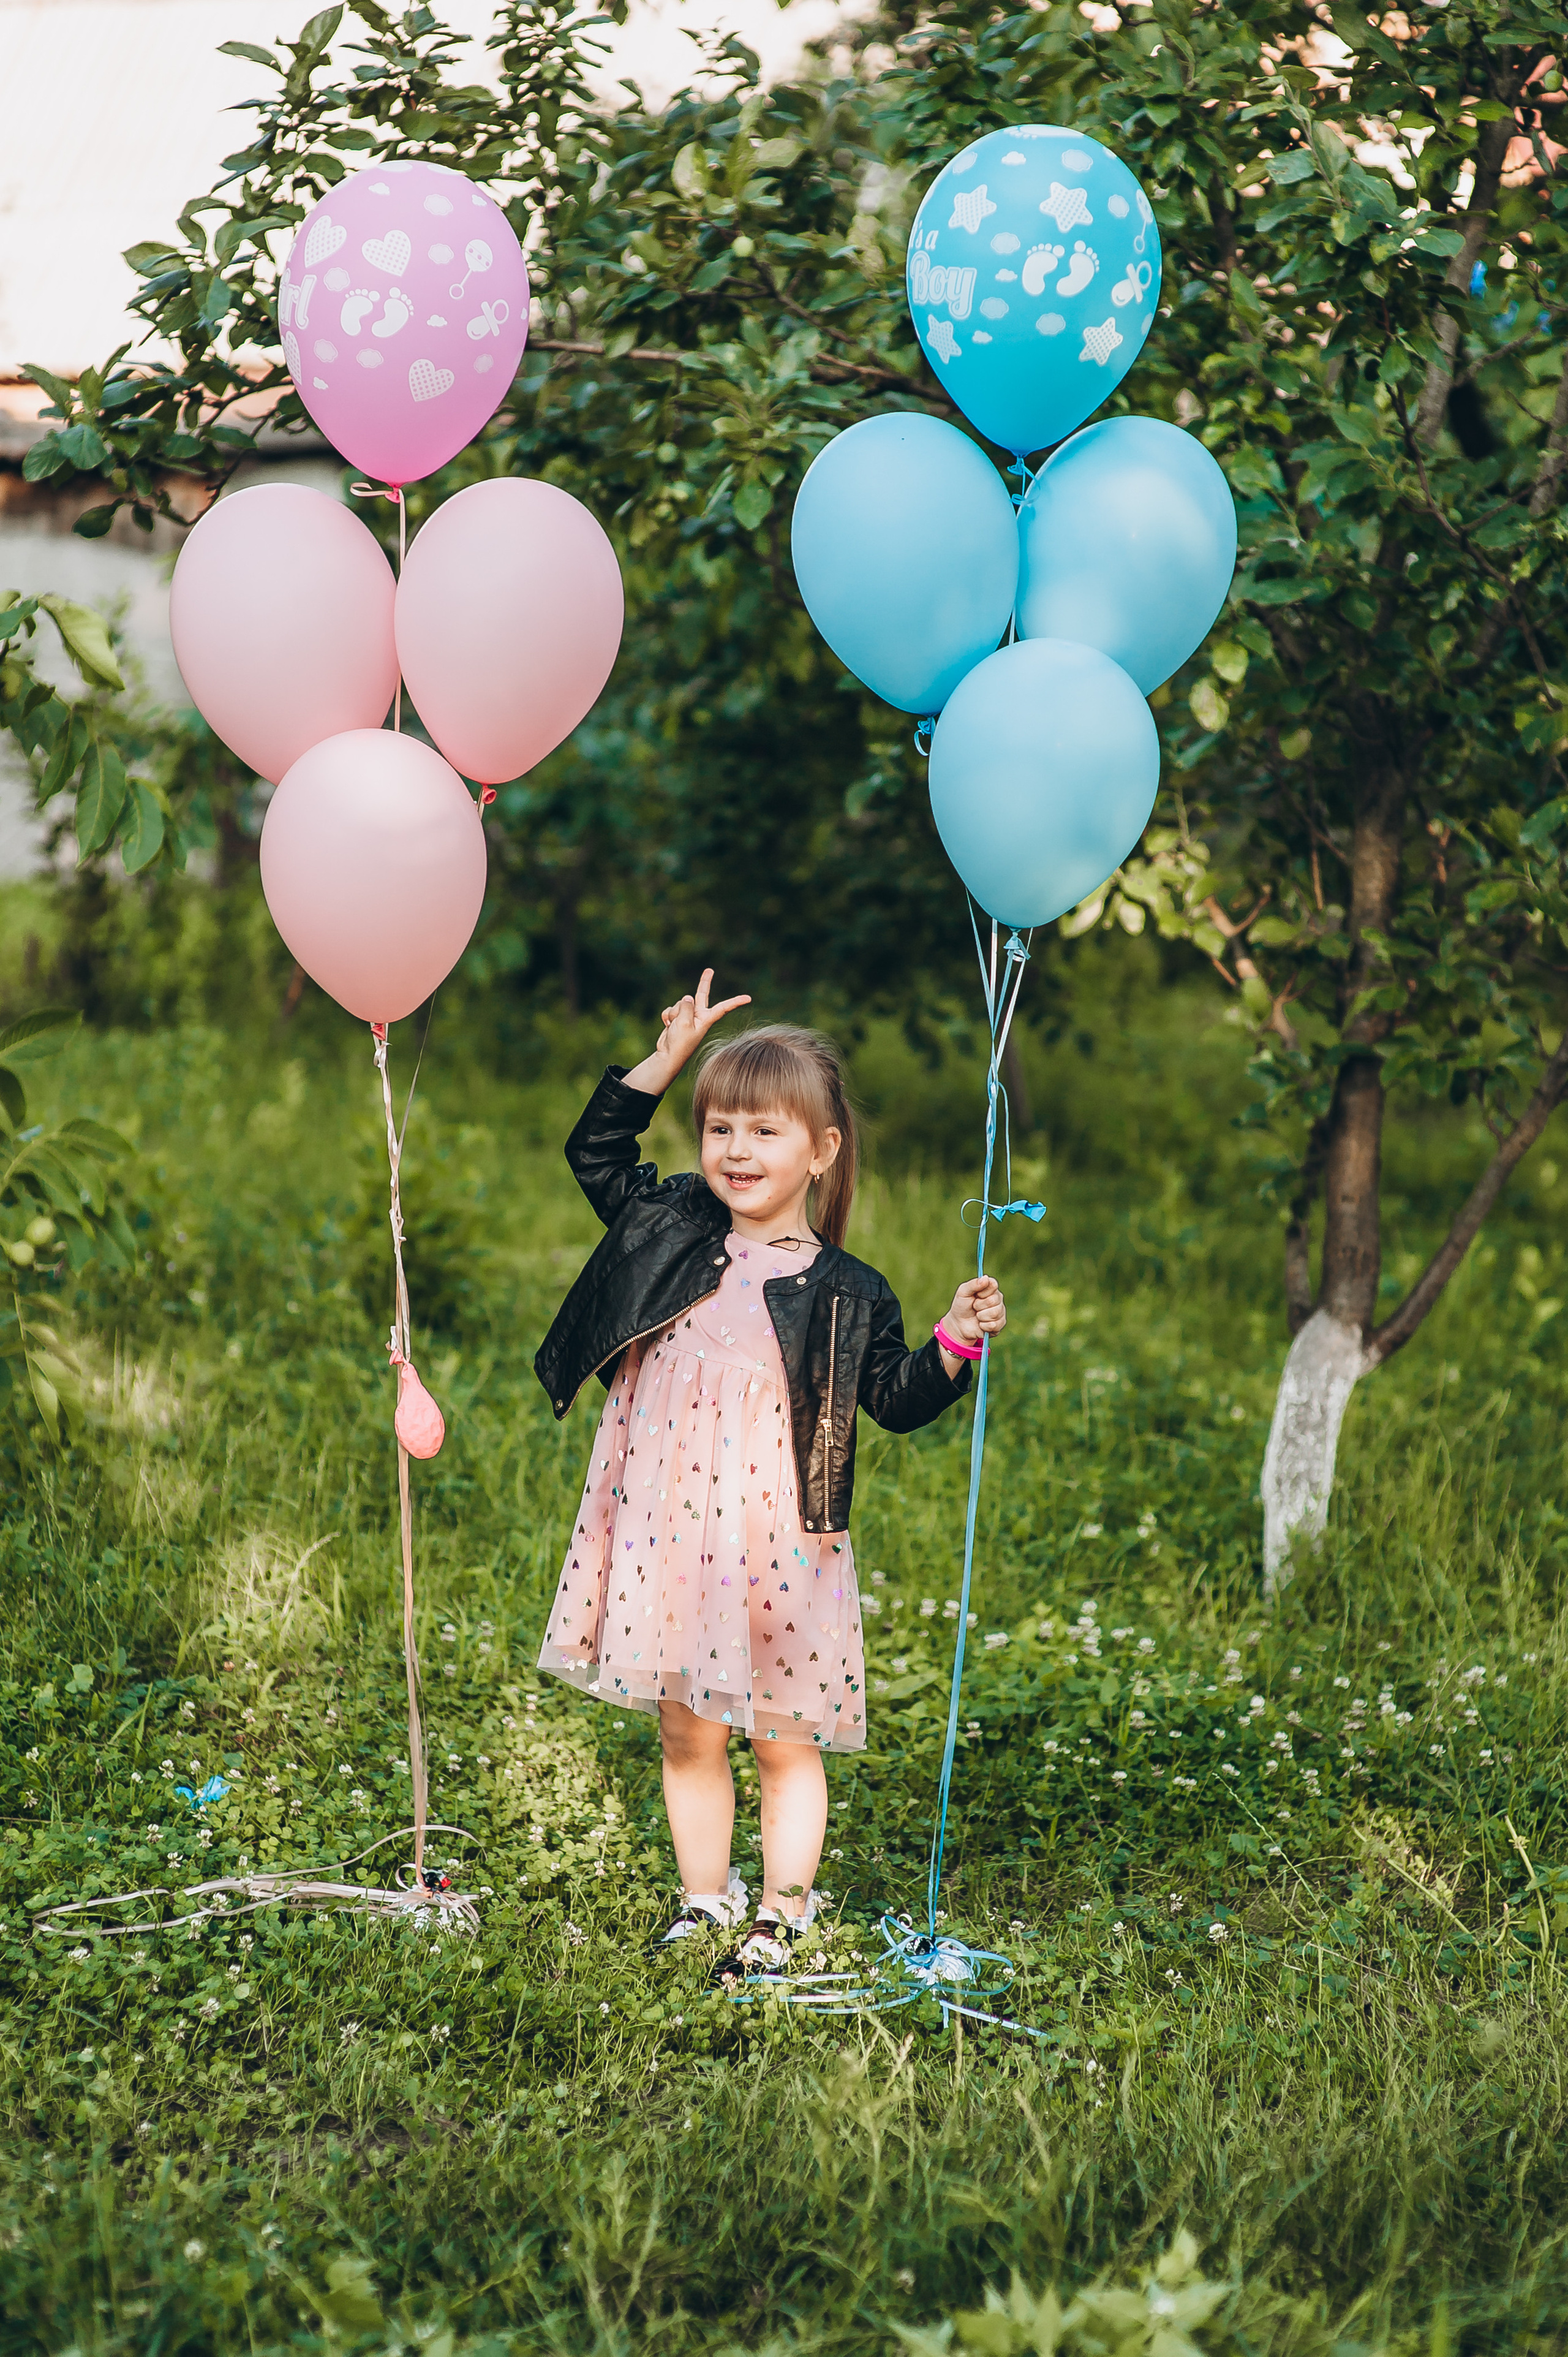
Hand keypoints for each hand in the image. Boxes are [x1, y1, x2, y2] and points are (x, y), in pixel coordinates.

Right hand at [624, 969, 750, 1093]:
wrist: (667, 1056)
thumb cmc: (680, 1044)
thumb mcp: (685, 1023)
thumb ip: (687, 1007)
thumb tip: (687, 998)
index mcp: (706, 1019)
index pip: (724, 1008)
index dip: (735, 1002)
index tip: (749, 998)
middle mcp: (699, 1016)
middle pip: (702, 995)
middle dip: (704, 982)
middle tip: (710, 970)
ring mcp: (687, 1016)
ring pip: (680, 1004)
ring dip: (673, 1013)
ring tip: (674, 1026)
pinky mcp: (676, 1018)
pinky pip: (670, 1010)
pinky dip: (666, 1016)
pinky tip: (668, 1026)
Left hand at [941, 1275, 1006, 1349]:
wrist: (959, 1324)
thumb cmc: (961, 1305)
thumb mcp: (963, 1292)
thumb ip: (973, 1284)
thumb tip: (985, 1278)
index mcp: (990, 1288)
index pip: (993, 1284)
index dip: (982, 1291)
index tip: (975, 1295)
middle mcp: (998, 1298)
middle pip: (993, 1300)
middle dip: (979, 1305)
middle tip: (974, 1307)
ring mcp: (1000, 1311)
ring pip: (994, 1313)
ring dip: (981, 1316)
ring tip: (977, 1315)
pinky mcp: (1000, 1324)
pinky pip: (994, 1325)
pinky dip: (983, 1325)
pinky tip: (981, 1324)